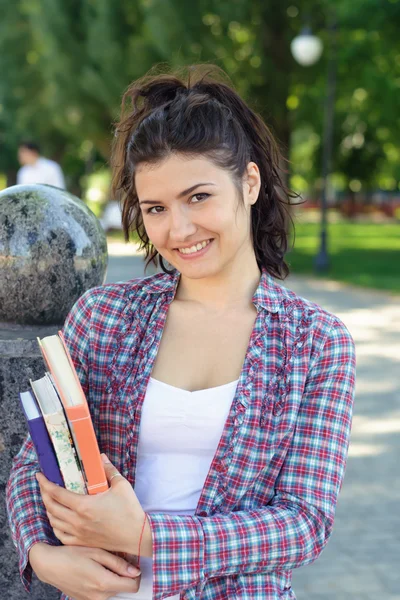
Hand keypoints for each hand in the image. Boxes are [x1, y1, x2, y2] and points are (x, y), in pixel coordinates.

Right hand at [29, 543, 140, 599]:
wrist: (49, 565)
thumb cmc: (72, 554)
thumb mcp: (97, 552)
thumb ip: (118, 563)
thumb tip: (136, 571)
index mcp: (104, 583)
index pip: (133, 586)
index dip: (136, 575)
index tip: (132, 564)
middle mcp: (98, 597)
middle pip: (123, 589)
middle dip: (124, 575)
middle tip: (115, 560)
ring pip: (113, 591)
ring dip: (113, 579)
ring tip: (102, 564)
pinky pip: (101, 594)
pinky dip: (103, 584)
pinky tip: (94, 571)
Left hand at [36, 454, 150, 555]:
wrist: (136, 536)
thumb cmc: (130, 510)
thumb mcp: (121, 485)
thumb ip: (109, 470)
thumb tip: (101, 457)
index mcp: (84, 505)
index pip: (57, 493)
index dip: (45, 483)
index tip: (40, 476)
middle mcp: (77, 520)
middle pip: (51, 507)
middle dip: (44, 494)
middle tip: (43, 485)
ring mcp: (78, 533)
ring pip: (54, 521)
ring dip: (48, 509)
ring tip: (49, 500)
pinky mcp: (82, 542)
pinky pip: (61, 535)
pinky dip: (55, 526)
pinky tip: (57, 520)